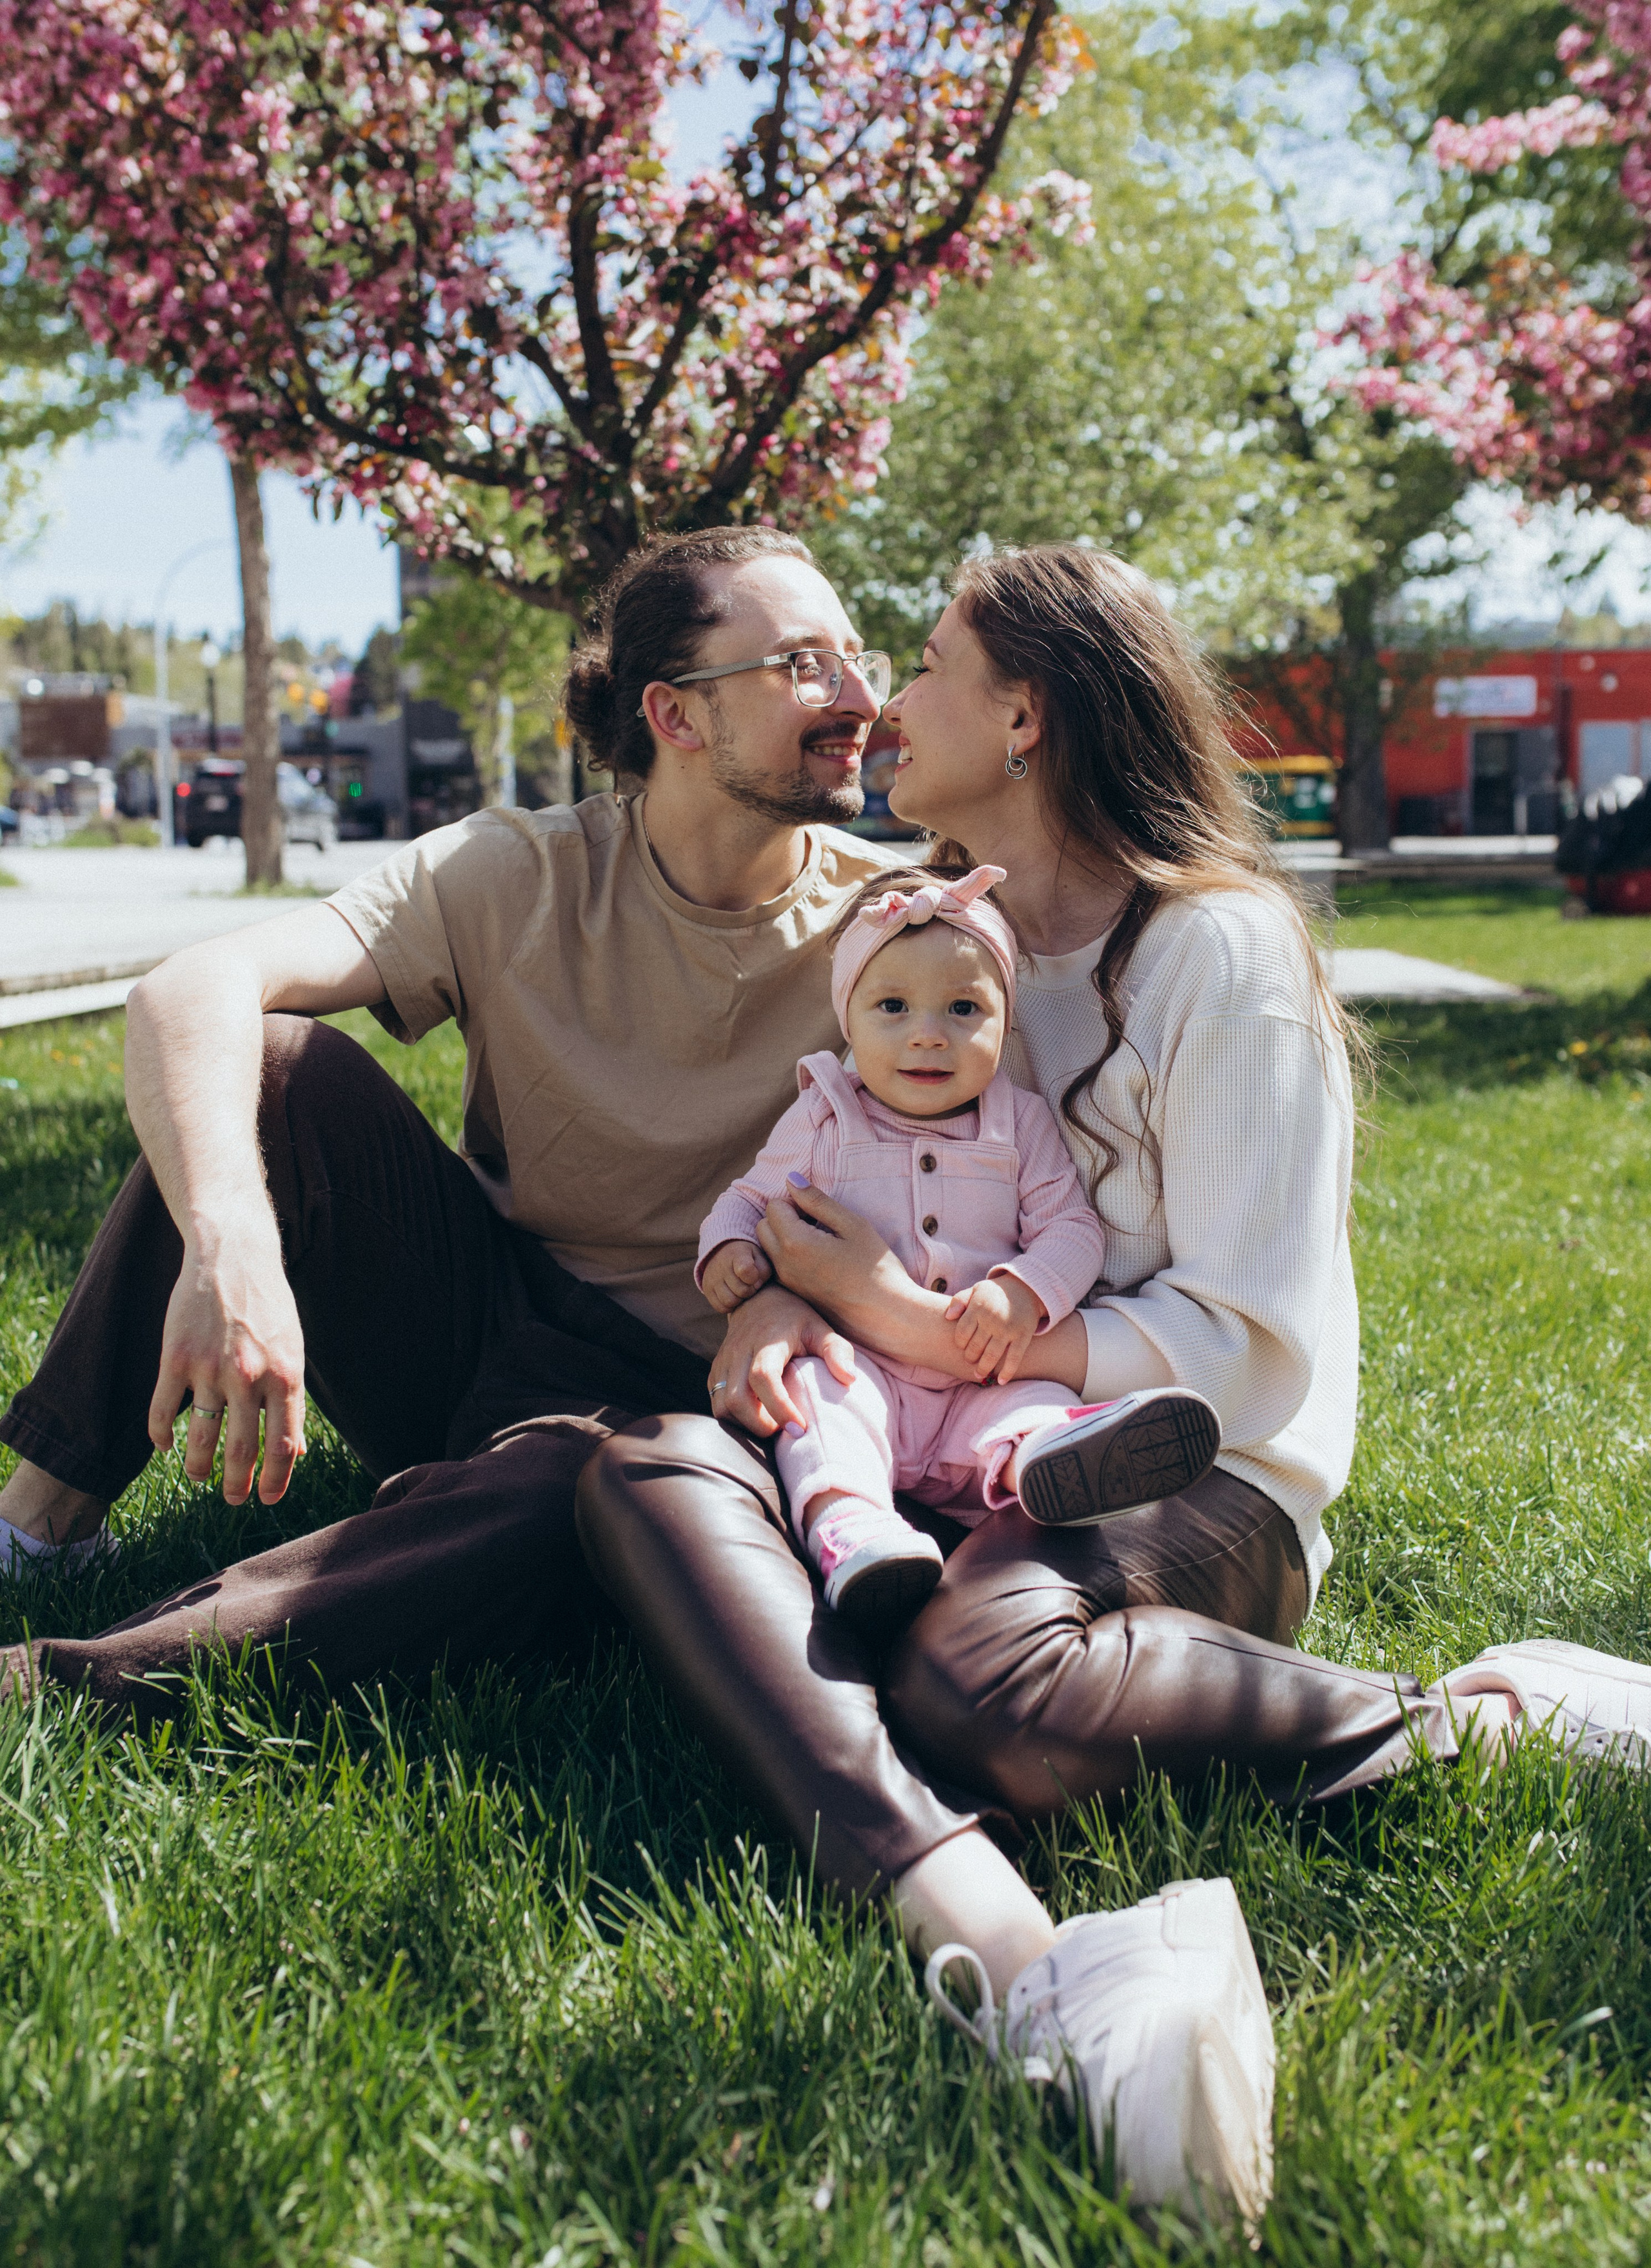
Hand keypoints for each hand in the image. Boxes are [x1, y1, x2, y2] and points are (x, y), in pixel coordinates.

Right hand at [147, 1205, 307, 1504]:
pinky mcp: (174, 1357)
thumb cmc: (269, 1308)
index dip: (276, 1479)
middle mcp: (249, 1375)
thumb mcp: (293, 1350)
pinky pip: (163, 1411)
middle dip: (237, 1484)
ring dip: (199, 1467)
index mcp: (286, 1375)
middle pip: (242, 1449)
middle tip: (233, 1499)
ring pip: (200, 1437)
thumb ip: (291, 1400)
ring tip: (200, 1477)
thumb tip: (296, 1452)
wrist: (233, 1256)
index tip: (267, 1499)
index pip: (284, 1444)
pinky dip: (161, 1437)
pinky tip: (165, 1447)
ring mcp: (209, 1367)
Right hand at [700, 1238, 772, 1313]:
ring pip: (730, 1302)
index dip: (754, 1278)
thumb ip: (763, 1272)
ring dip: (740, 1300)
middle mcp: (720, 1266)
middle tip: (750, 1285)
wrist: (724, 1252)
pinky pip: (721, 1307)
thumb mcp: (760, 1258)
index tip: (755, 1275)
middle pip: (741, 1291)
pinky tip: (734, 1295)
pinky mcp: (707, 1289)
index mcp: (736, 1254)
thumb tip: (755, 1286)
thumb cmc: (749, 1258)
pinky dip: (730, 1306)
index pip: (745, 1270)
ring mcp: (711, 1278)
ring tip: (742, 1291)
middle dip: (750, 1291)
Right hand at [709, 1284, 855, 1438]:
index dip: (780, 1407)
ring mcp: (723, 1364)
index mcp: (766, 1342)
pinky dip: (736, 1419)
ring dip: (746, 1424)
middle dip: (760, 1425)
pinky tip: (758, 1417)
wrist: (758, 1302)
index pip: (763, 1378)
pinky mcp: (716, 1373)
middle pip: (736, 1399)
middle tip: (787, 1430)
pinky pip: (718, 1405)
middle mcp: (738, 1353)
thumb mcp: (819, 1328)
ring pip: (723, 1407)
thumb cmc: (794, 1319)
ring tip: (772, 1424)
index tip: (800, 1428)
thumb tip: (850, 1379)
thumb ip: (836, 1351)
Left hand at [756, 1180, 909, 1331]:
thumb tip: (791, 1179)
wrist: (886, 1315)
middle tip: (817, 1222)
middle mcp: (783, 1265)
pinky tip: (820, 1258)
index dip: (795, 1202)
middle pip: (763, 1226)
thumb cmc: (876, 1268)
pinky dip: (790, 1254)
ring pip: (769, 1246)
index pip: (773, 1206)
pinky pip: (779, 1265)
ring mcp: (787, 1282)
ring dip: (785, 1236)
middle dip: (783, 1217)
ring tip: (819, 1240)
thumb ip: (817, 1201)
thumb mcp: (852, 1225)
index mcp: (795, 1243)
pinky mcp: (794, 1293)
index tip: (819, 1211)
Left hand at [945, 1272, 1046, 1384]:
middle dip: (970, 1358)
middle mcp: (992, 1320)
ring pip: (991, 1356)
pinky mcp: (1023, 1336)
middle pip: (975, 1347)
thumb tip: (948, 1317)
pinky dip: (1007, 1372)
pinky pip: (1014, 1358)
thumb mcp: (975, 1290)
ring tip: (979, 1374)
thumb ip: (959, 1301)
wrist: (1026, 1288)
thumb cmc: (995, 1293)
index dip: (959, 1344)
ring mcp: (1008, 1329)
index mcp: (978, 1308)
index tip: (962, 1346)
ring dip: (983, 1369)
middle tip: (970, 1361)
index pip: (961, 1333)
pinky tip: (1001, 1381)